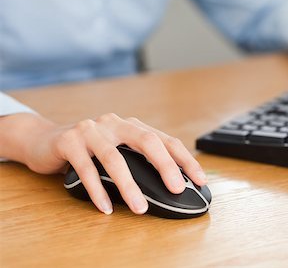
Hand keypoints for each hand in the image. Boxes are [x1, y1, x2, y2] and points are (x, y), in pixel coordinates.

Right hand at [3, 113, 206, 214]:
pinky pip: (86, 168)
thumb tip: (170, 185)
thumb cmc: (89, 150)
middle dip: (166, 166)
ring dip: (129, 186)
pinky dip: (97, 190)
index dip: (185, 159)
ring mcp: (91, 130)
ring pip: (115, 158)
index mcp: (132, 126)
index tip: (200, 179)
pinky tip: (106, 207)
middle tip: (176, 189)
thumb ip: (139, 160)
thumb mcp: (118, 150)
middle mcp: (114, 123)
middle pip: (147, 141)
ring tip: (140, 208)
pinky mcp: (68, 141)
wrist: (44, 139)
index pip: (166, 140)